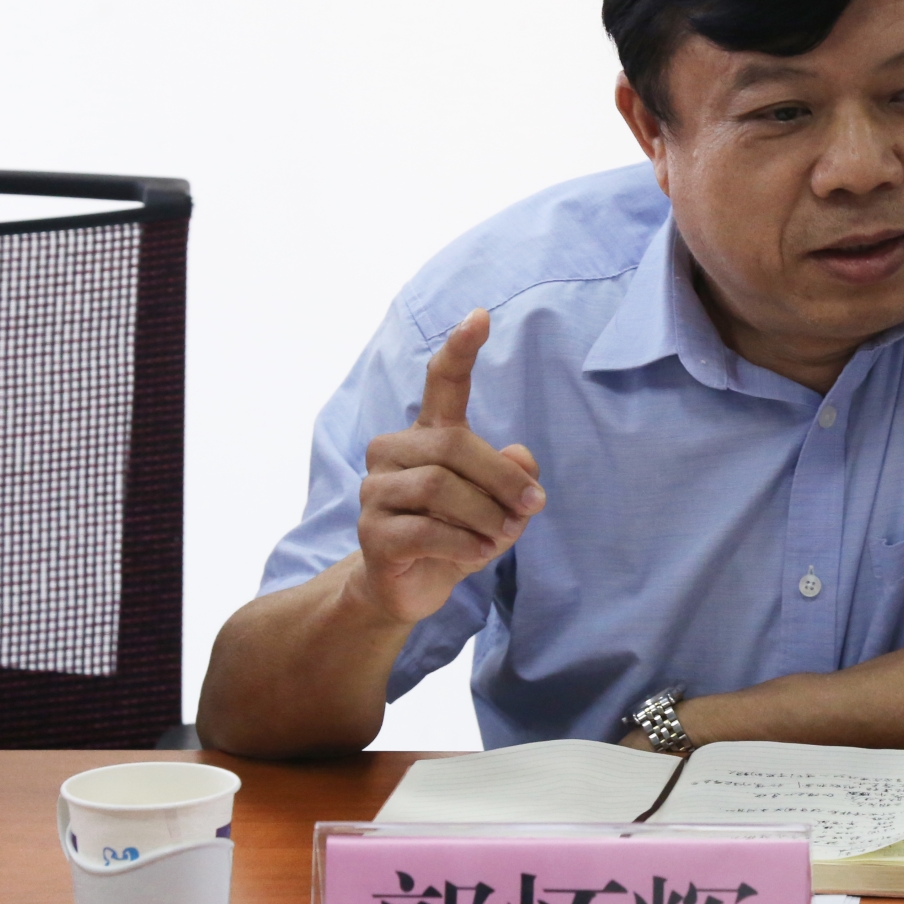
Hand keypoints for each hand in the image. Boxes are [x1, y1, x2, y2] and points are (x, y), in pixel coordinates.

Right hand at [344, 308, 543, 628]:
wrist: (410, 587)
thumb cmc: (458, 533)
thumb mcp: (500, 506)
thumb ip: (514, 477)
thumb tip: (520, 457)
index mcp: (429, 434)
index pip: (441, 382)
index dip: (460, 349)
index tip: (481, 316)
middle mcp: (394, 451)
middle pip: (454, 446)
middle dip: (502, 479)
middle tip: (532, 507)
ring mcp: (376, 490)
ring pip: (439, 488)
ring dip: (484, 517)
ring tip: (500, 536)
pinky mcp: (371, 532)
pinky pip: (424, 530)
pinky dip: (462, 544)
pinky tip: (476, 554)